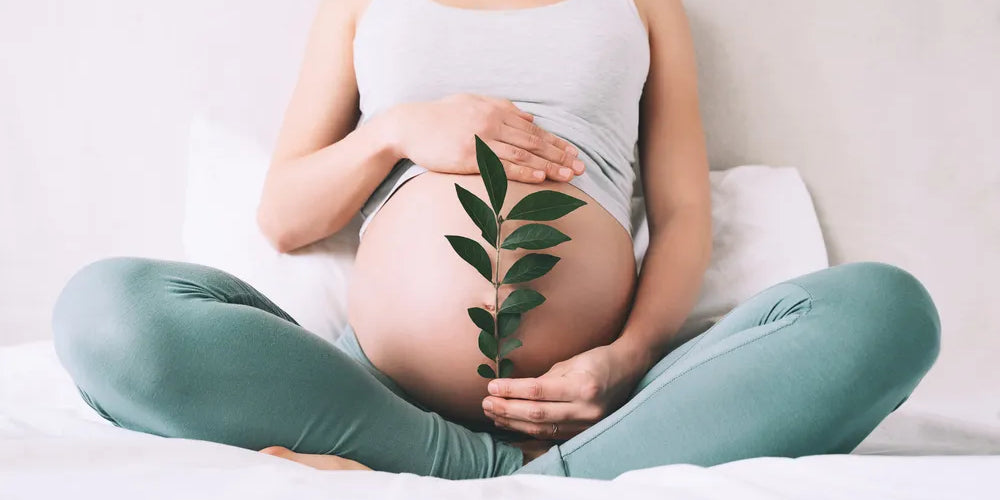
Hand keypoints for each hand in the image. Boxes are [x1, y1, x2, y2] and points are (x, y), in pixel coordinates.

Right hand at [385, 93, 585, 182]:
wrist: (408, 125)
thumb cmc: (439, 116)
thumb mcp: (472, 103)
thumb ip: (502, 108)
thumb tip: (530, 118)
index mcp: (495, 110)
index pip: (533, 130)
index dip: (556, 142)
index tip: (574, 153)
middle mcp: (492, 123)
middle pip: (533, 142)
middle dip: (560, 156)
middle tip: (581, 168)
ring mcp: (481, 139)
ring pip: (523, 154)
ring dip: (548, 165)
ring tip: (568, 176)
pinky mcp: (469, 155)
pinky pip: (501, 165)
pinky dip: (523, 171)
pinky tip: (539, 177)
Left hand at [481, 340, 651, 439]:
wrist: (628, 370)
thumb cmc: (596, 360)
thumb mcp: (571, 363)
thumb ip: (545, 379)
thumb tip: (514, 390)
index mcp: (582, 386)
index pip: (538, 391)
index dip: (512, 390)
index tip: (492, 386)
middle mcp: (585, 409)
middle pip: (537, 414)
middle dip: (507, 409)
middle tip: (486, 402)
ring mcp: (586, 424)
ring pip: (541, 428)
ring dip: (513, 422)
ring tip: (493, 413)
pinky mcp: (583, 432)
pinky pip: (550, 434)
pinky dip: (527, 429)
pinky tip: (510, 423)